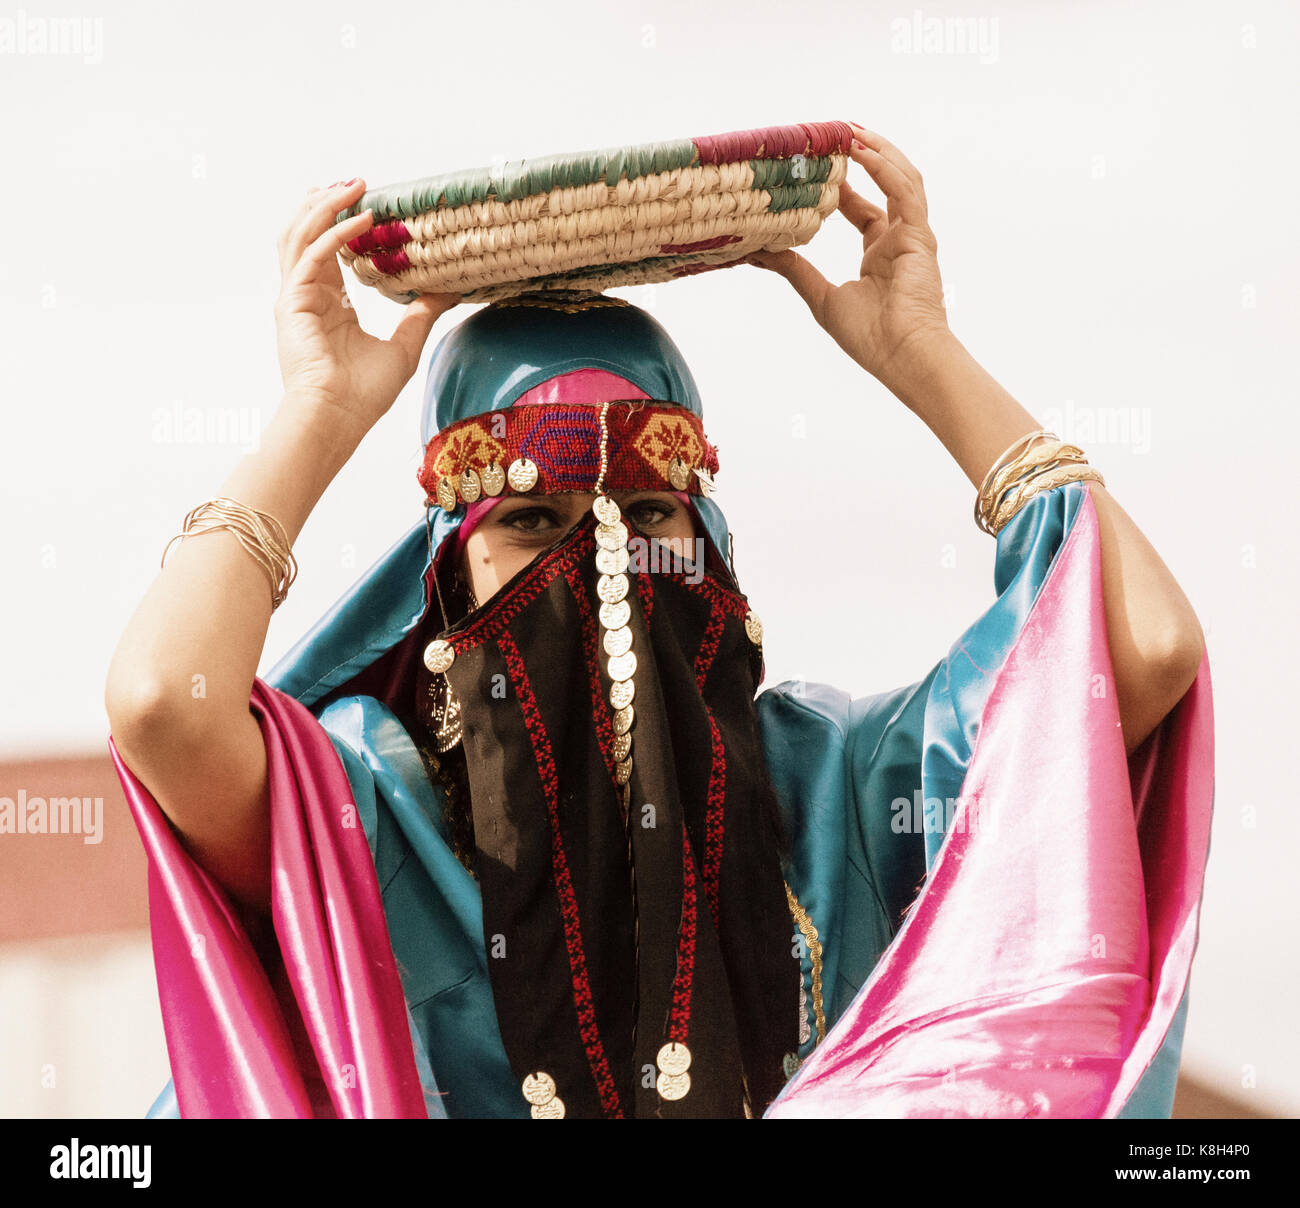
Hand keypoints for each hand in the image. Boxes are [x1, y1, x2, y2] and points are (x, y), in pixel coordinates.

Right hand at [273, 180, 460, 434]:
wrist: (337, 419)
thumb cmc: (363, 395)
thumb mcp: (405, 346)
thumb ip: (422, 314)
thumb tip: (449, 289)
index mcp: (327, 305)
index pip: (330, 251)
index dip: (346, 224)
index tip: (372, 204)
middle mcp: (307, 296)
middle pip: (307, 234)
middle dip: (328, 203)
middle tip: (358, 183)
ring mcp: (295, 297)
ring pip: (300, 235)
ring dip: (325, 206)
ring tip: (354, 187)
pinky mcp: (293, 302)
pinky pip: (313, 255)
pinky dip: (336, 233)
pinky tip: (363, 220)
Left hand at [747, 125, 950, 388]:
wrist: (903, 357)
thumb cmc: (871, 338)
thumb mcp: (821, 297)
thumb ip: (795, 270)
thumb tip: (760, 252)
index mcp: (879, 253)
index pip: (860, 207)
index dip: (842, 183)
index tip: (815, 164)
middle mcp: (898, 238)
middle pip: (883, 182)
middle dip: (861, 155)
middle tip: (832, 134)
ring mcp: (913, 235)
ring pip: (899, 177)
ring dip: (875, 151)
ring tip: (847, 130)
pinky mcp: (921, 235)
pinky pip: (904, 190)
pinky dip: (883, 167)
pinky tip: (860, 150)